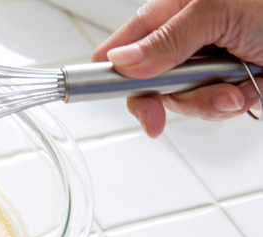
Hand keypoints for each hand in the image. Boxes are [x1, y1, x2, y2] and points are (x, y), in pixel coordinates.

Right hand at [92, 0, 262, 137]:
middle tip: (158, 116)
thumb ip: (166, 40)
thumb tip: (120, 60)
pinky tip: (250, 88)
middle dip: (165, 99)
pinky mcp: (231, 84)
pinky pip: (215, 108)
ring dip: (209, 102)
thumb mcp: (216, 12)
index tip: (98, 95)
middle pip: (148, 84)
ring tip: (236, 86)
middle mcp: (186, 40)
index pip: (122, 46)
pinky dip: (234, 104)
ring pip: (183, 101)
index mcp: (173, 12)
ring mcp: (208, 64)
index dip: (107, 72)